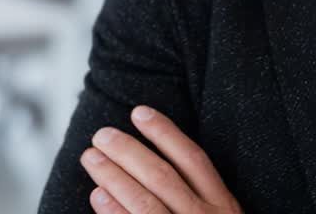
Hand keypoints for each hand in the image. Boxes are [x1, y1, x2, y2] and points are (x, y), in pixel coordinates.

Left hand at [80, 106, 241, 213]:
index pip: (193, 160)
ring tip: (91, 158)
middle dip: (128, 151)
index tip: (139, 112)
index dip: (165, 133)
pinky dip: (116, 213)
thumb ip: (197, 197)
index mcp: (223, 207)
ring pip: (146, 202)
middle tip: (102, 135)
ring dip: (115, 175)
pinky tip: (97, 197)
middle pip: (162, 177)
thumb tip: (151, 165)